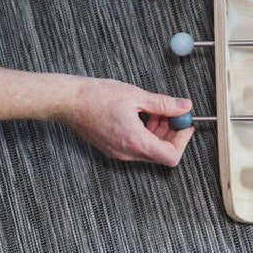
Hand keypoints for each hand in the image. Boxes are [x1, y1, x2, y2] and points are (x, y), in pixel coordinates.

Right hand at [61, 78, 193, 165]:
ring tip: (157, 110)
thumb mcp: (137, 96)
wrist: (68, 101)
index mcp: (135, 141)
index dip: (183, 141)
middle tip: (173, 114)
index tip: (185, 124)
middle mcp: (126, 153)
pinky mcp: (112, 148)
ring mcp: (118, 152)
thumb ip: (164, 104)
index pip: (170, 156)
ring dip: (159, 132)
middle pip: (161, 154)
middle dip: (172, 134)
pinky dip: (146, 133)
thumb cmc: (97, 97)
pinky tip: (143, 114)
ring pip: (149, 150)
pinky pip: (137, 146)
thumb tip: (185, 107)